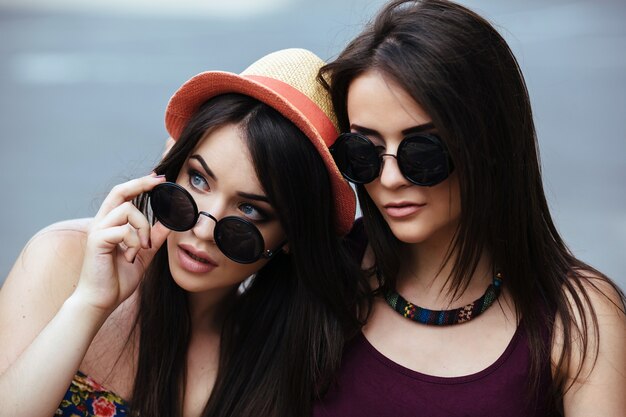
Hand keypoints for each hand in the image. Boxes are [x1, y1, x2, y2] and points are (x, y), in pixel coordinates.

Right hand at [74, 174, 168, 314]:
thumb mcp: (142, 255)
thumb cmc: (117, 279)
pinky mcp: (97, 241)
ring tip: (142, 247)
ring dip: (143, 227)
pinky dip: (134, 242)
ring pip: (127, 210)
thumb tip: (170, 223)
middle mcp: (101, 223)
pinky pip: (124, 230)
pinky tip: (130, 257)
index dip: (140, 184)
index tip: (158, 178)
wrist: (100, 301)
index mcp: (111, 224)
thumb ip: (154, 238)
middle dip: (141, 183)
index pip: (124, 195)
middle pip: (120, 191)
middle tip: (159, 181)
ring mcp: (98, 231)